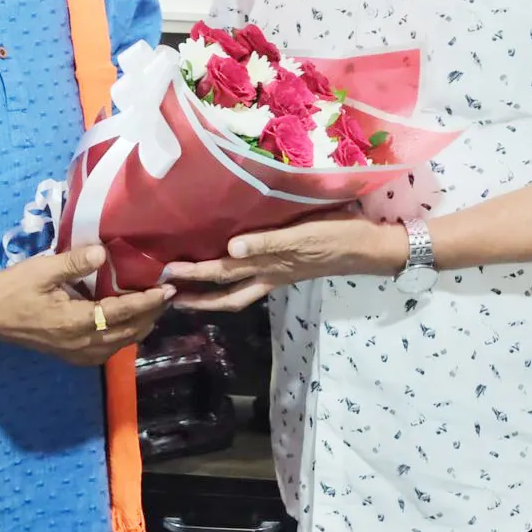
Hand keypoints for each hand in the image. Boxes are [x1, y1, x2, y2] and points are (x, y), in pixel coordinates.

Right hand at [0, 244, 174, 365]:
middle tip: (168, 296)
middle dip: (151, 315)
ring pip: (119, 344)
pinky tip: (127, 323)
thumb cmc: (12, 289)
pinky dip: (123, 337)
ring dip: (139, 327)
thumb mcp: (42, 269)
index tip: (167, 290)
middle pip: (127, 332)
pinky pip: (106, 350)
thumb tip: (103, 252)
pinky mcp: (69, 355)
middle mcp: (80, 344)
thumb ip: (74, 262)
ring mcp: (75, 353)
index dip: (148, 302)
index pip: (121, 313)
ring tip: (154, 307)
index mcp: (75, 322)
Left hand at [164, 215, 406, 312]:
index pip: (223, 273)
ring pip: (237, 290)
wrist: (367, 244)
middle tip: (165, 294)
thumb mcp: (302, 237)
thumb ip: (267, 242)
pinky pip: (253, 277)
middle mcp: (268, 273)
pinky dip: (236, 278)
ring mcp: (278, 273)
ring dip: (211, 294)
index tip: (165, 274)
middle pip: (225, 291)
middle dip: (195, 295)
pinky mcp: (288, 265)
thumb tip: (231, 248)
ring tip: (187, 293)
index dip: (194, 275)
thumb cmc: (336, 236)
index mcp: (268, 266)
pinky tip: (228, 267)